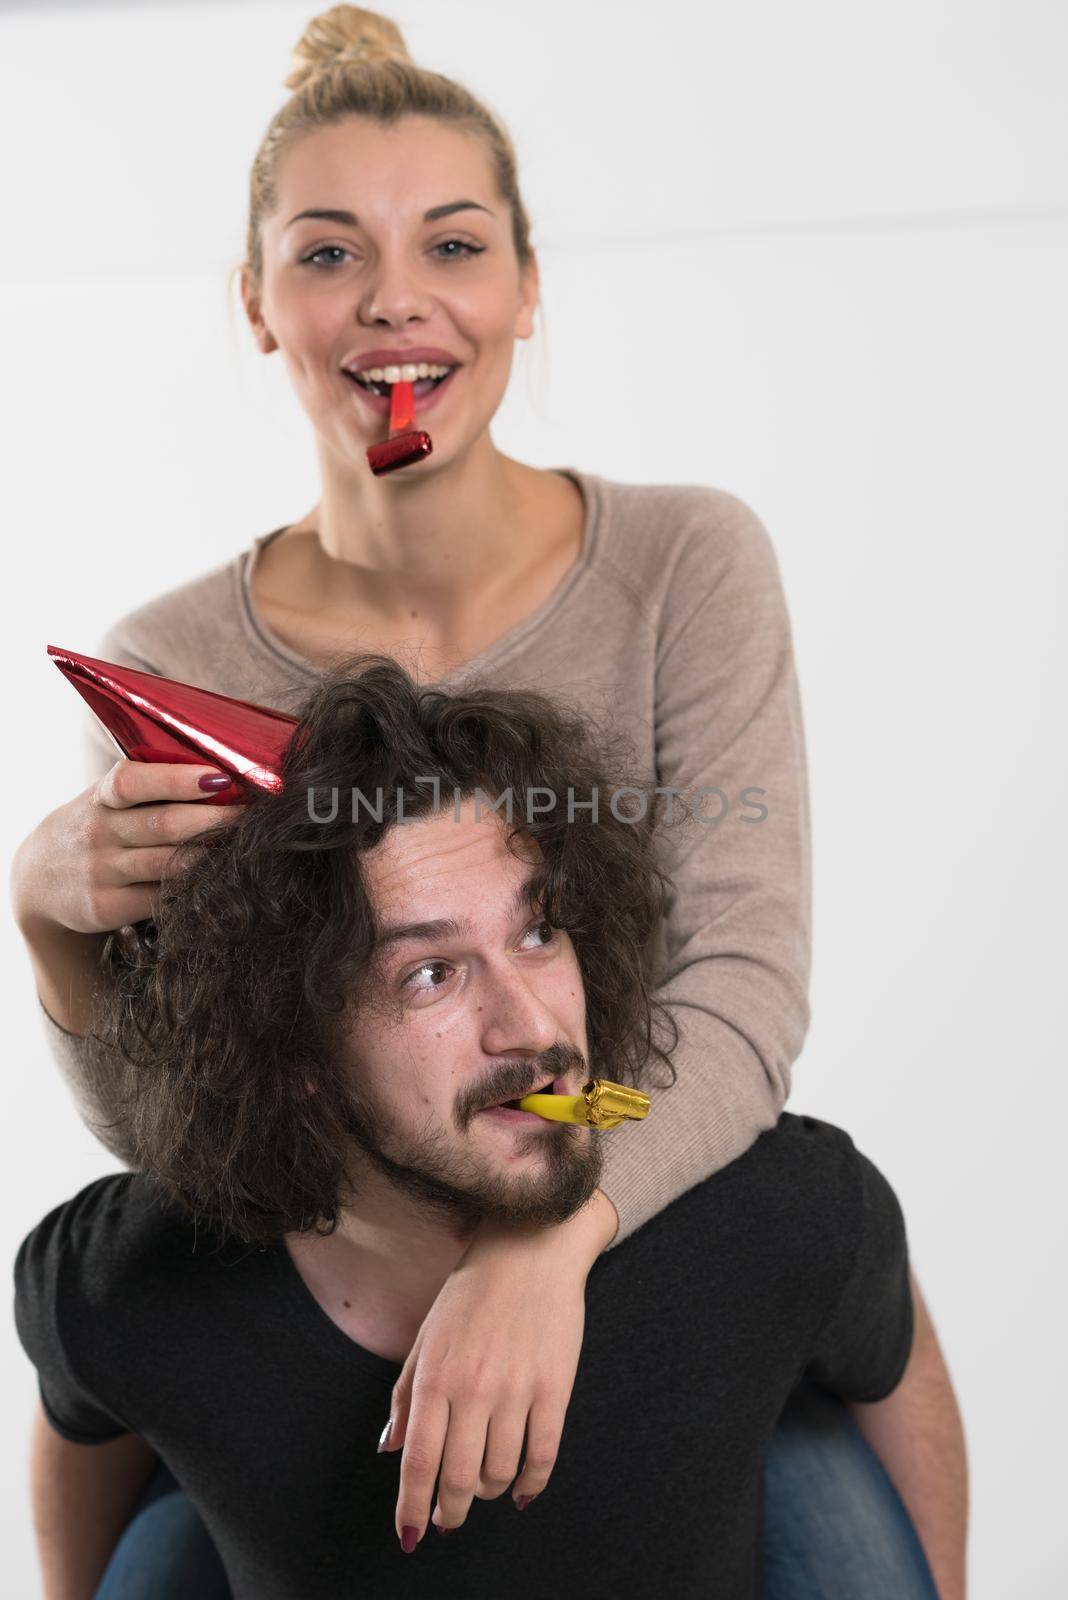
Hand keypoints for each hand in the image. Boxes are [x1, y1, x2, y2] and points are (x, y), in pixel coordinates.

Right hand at [11, 759, 242, 1032]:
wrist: (39, 879)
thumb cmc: (98, 827)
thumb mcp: (108, 800)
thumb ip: (152, 787)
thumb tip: (225, 773)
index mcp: (102, 797)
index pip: (133, 782)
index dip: (176, 779)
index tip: (219, 777)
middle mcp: (99, 832)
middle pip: (163, 825)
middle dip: (214, 819)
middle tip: (255, 815)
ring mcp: (101, 871)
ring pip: (167, 864)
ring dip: (211, 855)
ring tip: (247, 845)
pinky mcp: (105, 906)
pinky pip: (159, 898)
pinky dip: (192, 889)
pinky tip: (219, 880)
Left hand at [380, 1192, 617, 1549]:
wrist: (531, 1247)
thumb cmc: (471, 1292)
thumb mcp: (427, 1337)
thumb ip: (406, 1397)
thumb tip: (389, 1451)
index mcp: (435, 1376)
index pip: (418, 1462)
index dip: (411, 1508)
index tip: (409, 1536)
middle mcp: (473, 1388)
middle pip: (458, 1478)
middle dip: (449, 1512)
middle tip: (447, 1522)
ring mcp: (516, 1389)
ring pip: (499, 1472)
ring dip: (488, 1492)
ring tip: (483, 1487)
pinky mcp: (555, 1387)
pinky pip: (543, 1456)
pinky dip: (531, 1484)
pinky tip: (521, 1491)